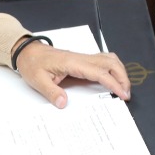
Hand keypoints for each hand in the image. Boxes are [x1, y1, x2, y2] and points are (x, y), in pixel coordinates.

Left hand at [15, 42, 130, 107]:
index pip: (100, 72)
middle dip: (122, 77)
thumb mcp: (38, 81)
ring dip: (119, 71)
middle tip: (127, 93)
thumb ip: (52, 92)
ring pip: (109, 59)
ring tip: (123, 87)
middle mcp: (81, 58)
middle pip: (110, 62)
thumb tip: (64, 103)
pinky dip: (113, 68)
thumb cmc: (33, 64)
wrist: (27, 52)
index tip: (122, 94)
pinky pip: (102, 61)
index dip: (113, 83)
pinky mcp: (82, 60)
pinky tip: (113, 78)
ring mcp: (82, 58)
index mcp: (73, 63)